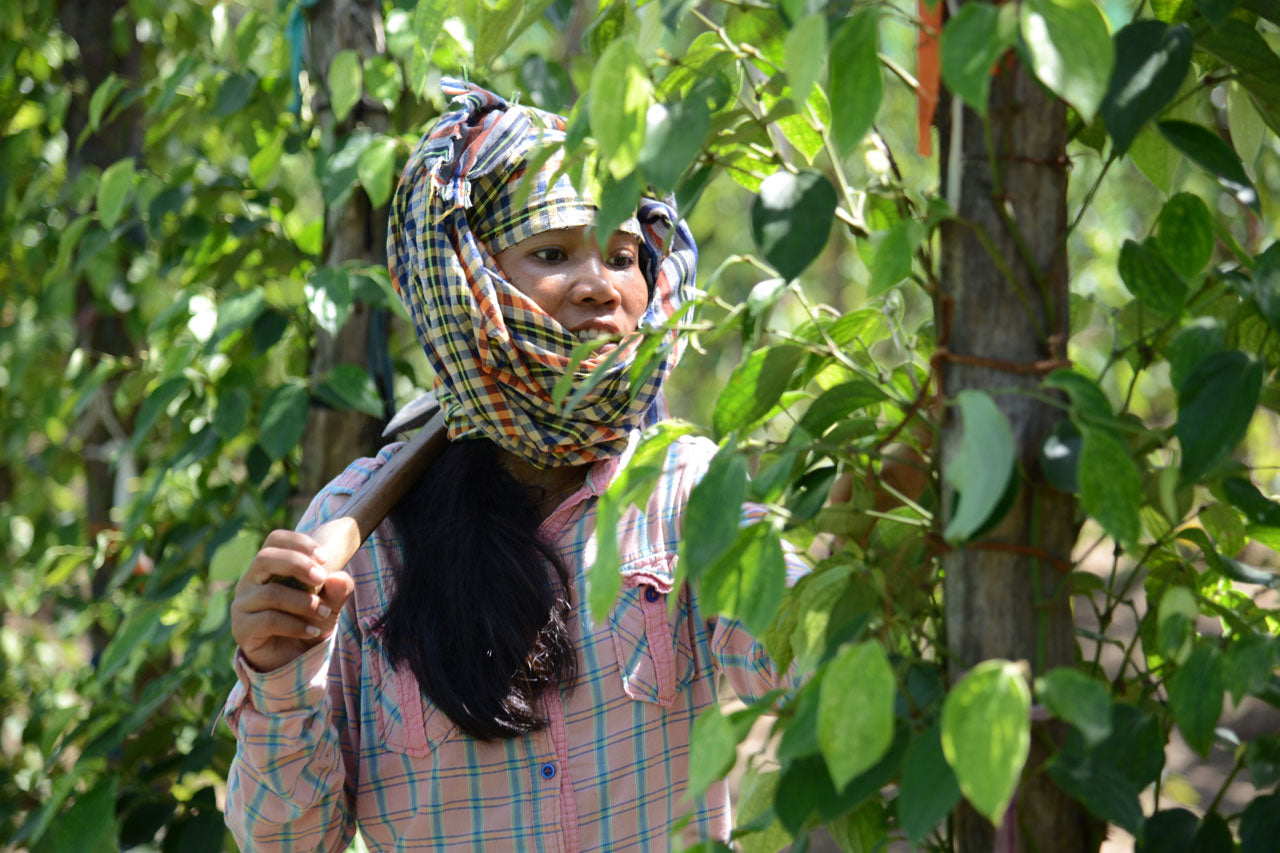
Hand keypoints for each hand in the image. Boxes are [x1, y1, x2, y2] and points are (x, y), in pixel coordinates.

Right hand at [230, 530, 354, 672]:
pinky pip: (269, 620)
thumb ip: (337, 590)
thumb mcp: (329, 604)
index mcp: (268, 567)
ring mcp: (242, 604)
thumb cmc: (308, 621)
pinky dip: (296, 625)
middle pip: (265, 558)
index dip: (298, 542)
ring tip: (324, 614)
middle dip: (298, 565)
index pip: (275, 540)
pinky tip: (312, 631)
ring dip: (303, 603)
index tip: (325, 558)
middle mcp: (250, 581)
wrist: (292, 659)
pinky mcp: (242, 628)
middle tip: (321, 578)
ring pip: (271, 593)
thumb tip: (339, 577)